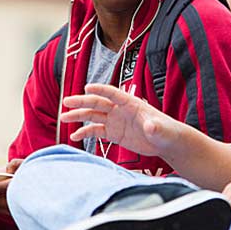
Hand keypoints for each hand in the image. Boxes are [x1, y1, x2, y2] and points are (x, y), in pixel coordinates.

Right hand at [59, 84, 175, 158]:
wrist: (166, 142)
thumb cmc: (167, 132)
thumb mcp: (161, 130)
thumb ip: (155, 128)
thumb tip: (150, 126)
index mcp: (131, 104)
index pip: (114, 93)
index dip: (101, 89)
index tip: (87, 87)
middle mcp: (120, 110)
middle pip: (98, 103)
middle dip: (82, 102)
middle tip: (67, 102)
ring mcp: (115, 121)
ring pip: (93, 116)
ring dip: (78, 116)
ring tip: (63, 118)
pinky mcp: (113, 133)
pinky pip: (95, 131)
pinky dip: (84, 132)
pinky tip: (74, 136)